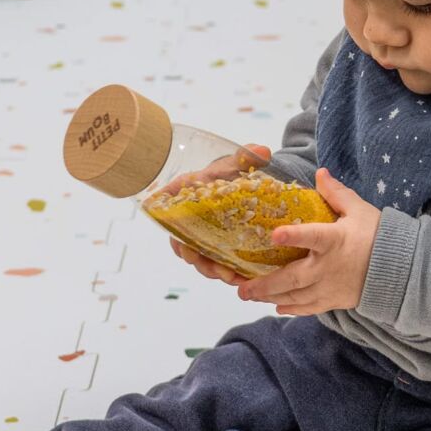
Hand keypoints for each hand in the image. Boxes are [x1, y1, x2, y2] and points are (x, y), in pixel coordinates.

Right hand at [168, 143, 271, 282]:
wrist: (248, 181)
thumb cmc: (235, 169)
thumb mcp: (240, 160)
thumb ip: (247, 155)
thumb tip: (262, 151)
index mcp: (185, 193)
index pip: (168, 212)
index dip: (172, 231)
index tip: (183, 246)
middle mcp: (189, 217)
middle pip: (182, 243)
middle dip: (197, 259)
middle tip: (214, 268)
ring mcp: (201, 234)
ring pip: (199, 258)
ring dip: (212, 270)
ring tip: (230, 277)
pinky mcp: (215, 246)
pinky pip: (214, 263)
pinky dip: (225, 273)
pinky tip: (241, 279)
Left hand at [236, 167, 380, 314]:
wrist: (400, 268)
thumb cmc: (378, 235)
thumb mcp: (359, 210)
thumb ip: (336, 193)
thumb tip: (320, 173)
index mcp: (334, 240)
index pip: (312, 236)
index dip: (293, 235)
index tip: (274, 234)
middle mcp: (328, 267)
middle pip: (292, 277)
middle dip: (265, 283)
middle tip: (241, 287)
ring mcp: (330, 287)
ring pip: (295, 295)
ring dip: (271, 296)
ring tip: (249, 296)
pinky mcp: (335, 300)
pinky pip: (309, 308)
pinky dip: (292, 308)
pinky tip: (278, 306)